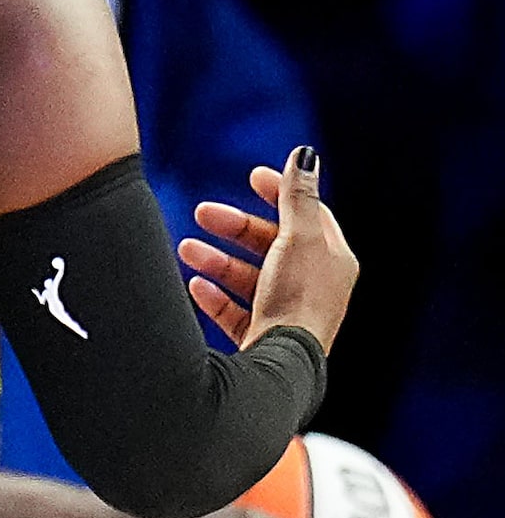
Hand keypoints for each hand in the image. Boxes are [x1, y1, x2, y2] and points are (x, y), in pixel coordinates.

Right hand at [178, 146, 355, 353]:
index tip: (251, 177)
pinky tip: (196, 286)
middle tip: (203, 213)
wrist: (280, 363)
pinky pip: (234, 309)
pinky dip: (214, 295)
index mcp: (332, 262)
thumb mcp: (299, 238)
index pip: (309, 215)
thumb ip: (297, 196)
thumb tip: (305, 155)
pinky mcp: (260, 337)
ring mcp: (286, 312)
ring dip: (216, 260)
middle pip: (271, 245)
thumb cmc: (297, 300)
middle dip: (235, 228)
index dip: (281, 193)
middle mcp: (313, 287)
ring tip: (185, 249)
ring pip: (247, 276)